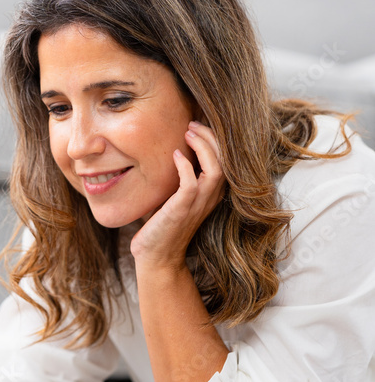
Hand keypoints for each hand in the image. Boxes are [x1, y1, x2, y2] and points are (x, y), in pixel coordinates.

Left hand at [130, 121, 225, 270]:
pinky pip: (191, 184)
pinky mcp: (181, 210)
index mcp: (210, 194)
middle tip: (192, 124)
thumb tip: (169, 152)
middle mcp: (209, 198)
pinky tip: (175, 155)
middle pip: (225, 161)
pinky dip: (185, 166)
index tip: (197, 126)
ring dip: (203, 147)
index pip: (225, 162)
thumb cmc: (162, 226)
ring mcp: (197, 205)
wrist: (156, 257)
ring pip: (215, 170)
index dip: (216, 141)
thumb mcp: (174, 197)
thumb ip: (179, 178)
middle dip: (212, 137)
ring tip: (188, 132)